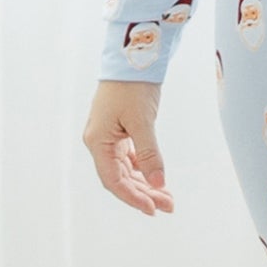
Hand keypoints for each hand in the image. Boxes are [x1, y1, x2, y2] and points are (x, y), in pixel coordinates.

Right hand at [81, 79, 174, 217]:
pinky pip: (130, 158)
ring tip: (168, 196)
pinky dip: (144, 168)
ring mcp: (109, 136)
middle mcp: (99, 141)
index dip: (132, 198)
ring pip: (127, 169)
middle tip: (169, 205)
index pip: (113, 180)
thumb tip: (158, 183)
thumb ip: (150, 154)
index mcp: (98, 141)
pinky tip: (157, 177)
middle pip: (121, 178)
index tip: (153, 209)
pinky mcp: (119, 130)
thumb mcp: (143, 122)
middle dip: (145, 193)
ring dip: (146, 183)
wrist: (133, 57)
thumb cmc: (132, 86)